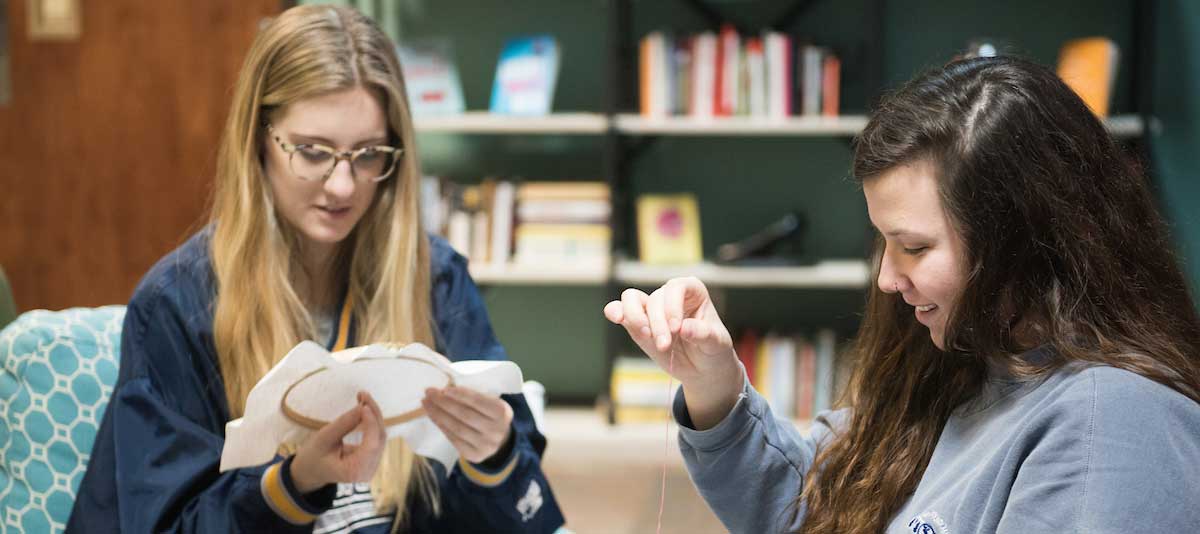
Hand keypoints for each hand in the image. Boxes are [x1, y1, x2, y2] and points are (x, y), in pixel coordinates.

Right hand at [290, 391, 386, 493]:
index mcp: (354, 472)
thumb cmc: (313, 456)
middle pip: (379, 439)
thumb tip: (364, 407)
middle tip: (363, 394)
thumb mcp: (324, 438)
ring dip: (373, 415)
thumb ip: (345, 424)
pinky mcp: (371, 459)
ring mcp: (371, 467)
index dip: (371, 423)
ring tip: (363, 398)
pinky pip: (376, 437)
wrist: (310, 471)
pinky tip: (364, 408)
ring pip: (380, 436)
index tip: (364, 404)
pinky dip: (371, 422)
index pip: (371, 445)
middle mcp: (367, 472)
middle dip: (373, 414)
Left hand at [422, 386, 513, 463]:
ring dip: (438, 414)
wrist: (500, 440)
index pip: (478, 401)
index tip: (443, 389)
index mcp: (502, 412)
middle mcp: (496, 430)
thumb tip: (443, 391)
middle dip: (444, 403)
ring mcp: (485, 445)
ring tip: (427, 403)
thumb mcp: (490, 402)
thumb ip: (472, 397)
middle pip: (464, 415)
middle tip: (429, 393)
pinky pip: (454, 439)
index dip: (460, 395)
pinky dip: (442, 426)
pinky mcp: (475, 455)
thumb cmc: (489, 414)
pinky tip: (434, 416)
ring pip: (457, 428)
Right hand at [604, 277, 741, 428]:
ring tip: (645, 336)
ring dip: (635, 318)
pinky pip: (620, 310)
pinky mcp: (637, 322)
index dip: (672, 306)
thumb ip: (703, 334)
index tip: (677, 328)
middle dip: (657, 323)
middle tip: (664, 345)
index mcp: (692, 291)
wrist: (702, 368)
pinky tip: (615, 318)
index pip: (676, 287)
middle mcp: (670, 295)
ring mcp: (652, 308)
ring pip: (632, 299)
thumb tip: (684, 328)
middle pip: (654, 299)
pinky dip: (615, 312)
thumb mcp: (716, 344)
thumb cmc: (713, 350)